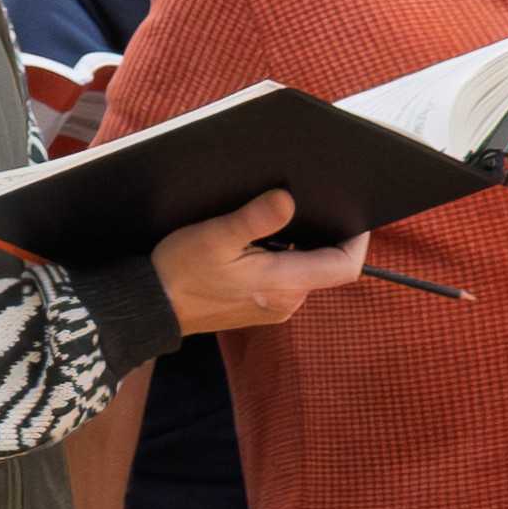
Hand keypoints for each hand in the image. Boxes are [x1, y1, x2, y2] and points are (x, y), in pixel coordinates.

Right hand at [153, 189, 368, 335]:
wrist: (150, 307)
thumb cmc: (179, 272)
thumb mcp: (215, 236)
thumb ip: (256, 218)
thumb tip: (288, 199)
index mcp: (284, 284)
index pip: (345, 265)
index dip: (357, 239)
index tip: (353, 214)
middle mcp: (287, 302)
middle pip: (325, 265)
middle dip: (320, 236)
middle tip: (302, 207)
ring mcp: (275, 309)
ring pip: (304, 271)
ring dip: (296, 248)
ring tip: (271, 225)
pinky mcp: (260, 310)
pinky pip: (285, 281)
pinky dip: (279, 261)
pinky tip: (253, 248)